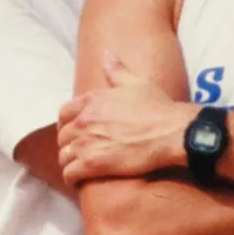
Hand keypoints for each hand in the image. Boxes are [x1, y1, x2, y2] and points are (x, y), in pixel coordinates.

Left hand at [57, 51, 197, 186]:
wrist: (170, 131)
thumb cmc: (156, 107)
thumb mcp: (136, 82)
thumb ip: (116, 70)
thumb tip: (106, 54)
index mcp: (92, 101)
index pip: (64, 113)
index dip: (65, 124)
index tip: (71, 131)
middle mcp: (84, 120)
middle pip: (63, 136)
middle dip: (67, 145)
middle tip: (76, 152)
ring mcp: (87, 142)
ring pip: (63, 156)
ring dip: (68, 162)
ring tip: (75, 168)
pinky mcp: (94, 163)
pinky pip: (70, 173)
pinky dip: (71, 177)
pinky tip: (77, 180)